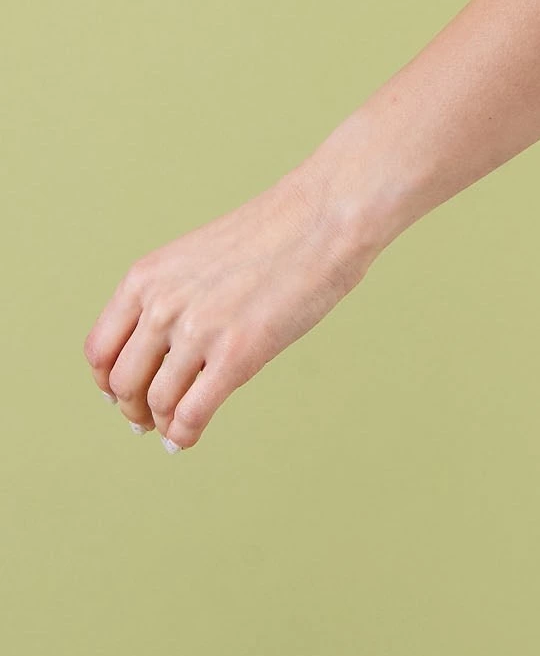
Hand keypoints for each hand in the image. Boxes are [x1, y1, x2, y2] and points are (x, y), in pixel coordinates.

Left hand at [83, 170, 374, 450]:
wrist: (323, 217)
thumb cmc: (274, 232)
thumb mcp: (197, 255)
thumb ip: (170, 296)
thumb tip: (160, 350)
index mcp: (146, 278)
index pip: (100, 350)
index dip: (107, 381)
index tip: (118, 394)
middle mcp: (162, 306)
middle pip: (124, 383)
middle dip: (132, 409)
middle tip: (145, 420)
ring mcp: (198, 332)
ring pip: (157, 403)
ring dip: (161, 424)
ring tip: (173, 429)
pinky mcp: (237, 355)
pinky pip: (193, 414)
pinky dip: (184, 435)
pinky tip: (188, 438)